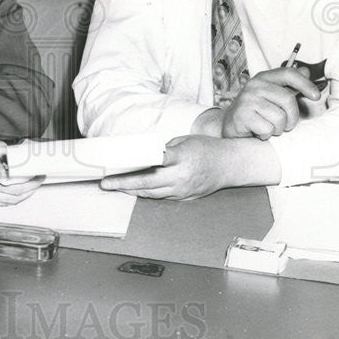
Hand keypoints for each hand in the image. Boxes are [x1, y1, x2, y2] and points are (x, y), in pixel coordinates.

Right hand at [0, 138, 43, 206]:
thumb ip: (11, 154)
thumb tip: (29, 159)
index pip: (9, 179)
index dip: (27, 179)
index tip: (37, 174)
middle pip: (13, 192)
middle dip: (31, 187)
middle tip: (40, 179)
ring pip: (11, 201)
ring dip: (26, 194)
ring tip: (35, 185)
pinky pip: (5, 204)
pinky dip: (17, 198)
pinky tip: (24, 191)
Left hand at [98, 135, 280, 199]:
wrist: (231, 164)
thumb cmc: (207, 148)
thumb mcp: (183, 141)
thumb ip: (163, 150)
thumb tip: (141, 156)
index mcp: (180, 159)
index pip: (151, 164)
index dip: (131, 167)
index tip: (116, 168)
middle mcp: (181, 177)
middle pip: (147, 183)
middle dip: (124, 184)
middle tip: (106, 183)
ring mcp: (183, 191)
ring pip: (152, 194)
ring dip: (132, 191)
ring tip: (115, 186)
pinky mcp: (185, 198)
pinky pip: (161, 197)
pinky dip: (147, 193)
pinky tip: (135, 189)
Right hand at [220, 67, 319, 139]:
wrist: (230, 125)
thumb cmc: (255, 111)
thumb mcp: (272, 95)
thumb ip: (289, 85)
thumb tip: (306, 71)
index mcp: (264, 78)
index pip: (288, 74)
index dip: (305, 84)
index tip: (316, 96)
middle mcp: (254, 86)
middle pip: (288, 99)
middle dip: (292, 118)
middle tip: (285, 125)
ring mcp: (247, 100)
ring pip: (279, 118)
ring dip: (278, 129)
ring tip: (268, 128)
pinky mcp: (242, 115)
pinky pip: (267, 129)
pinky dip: (266, 135)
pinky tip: (258, 132)